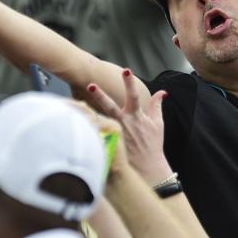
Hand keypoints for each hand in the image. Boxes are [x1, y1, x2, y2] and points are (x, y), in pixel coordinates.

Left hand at [86, 69, 171, 184]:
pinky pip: (97, 132)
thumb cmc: (152, 144)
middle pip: (110, 106)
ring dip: (88, 112)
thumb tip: (162, 92)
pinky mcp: (109, 142)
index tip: (126, 70)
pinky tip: (76, 122)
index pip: (133, 96)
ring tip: (76, 104)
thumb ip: (157, 106)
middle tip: (91, 85)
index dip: (130, 83)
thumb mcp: (157, 123)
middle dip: (101, 96)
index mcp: (136, 116)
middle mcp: (124, 122)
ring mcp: (115, 132)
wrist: (147, 166)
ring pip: (99, 119)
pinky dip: (89, 127)